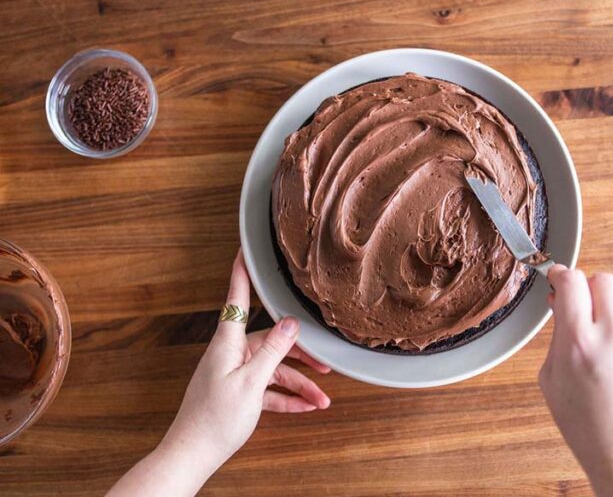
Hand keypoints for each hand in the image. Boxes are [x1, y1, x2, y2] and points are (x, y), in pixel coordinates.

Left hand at [108, 250, 330, 495]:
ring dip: (299, 384)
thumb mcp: (252, 383)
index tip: (244, 249)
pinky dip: (287, 398)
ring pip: (274, 370)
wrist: (192, 455)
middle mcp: (231, 353)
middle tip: (326, 361)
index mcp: (228, 343)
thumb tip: (290, 322)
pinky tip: (306, 407)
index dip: (242, 272)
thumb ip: (274, 351)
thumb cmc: (215, 419)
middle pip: (272, 342)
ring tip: (322, 399)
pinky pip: (267, 389)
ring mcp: (235, 374)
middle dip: (301, 354)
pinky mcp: (238, 393)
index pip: (237, 298)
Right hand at [538, 265, 612, 496]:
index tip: (560, 278)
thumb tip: (560, 304)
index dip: (562, 275)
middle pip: (605, 281)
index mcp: (579, 343)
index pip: (571, 282)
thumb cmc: (590, 429)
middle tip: (589, 311)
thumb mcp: (552, 382)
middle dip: (593, 291)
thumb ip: (557, 338)